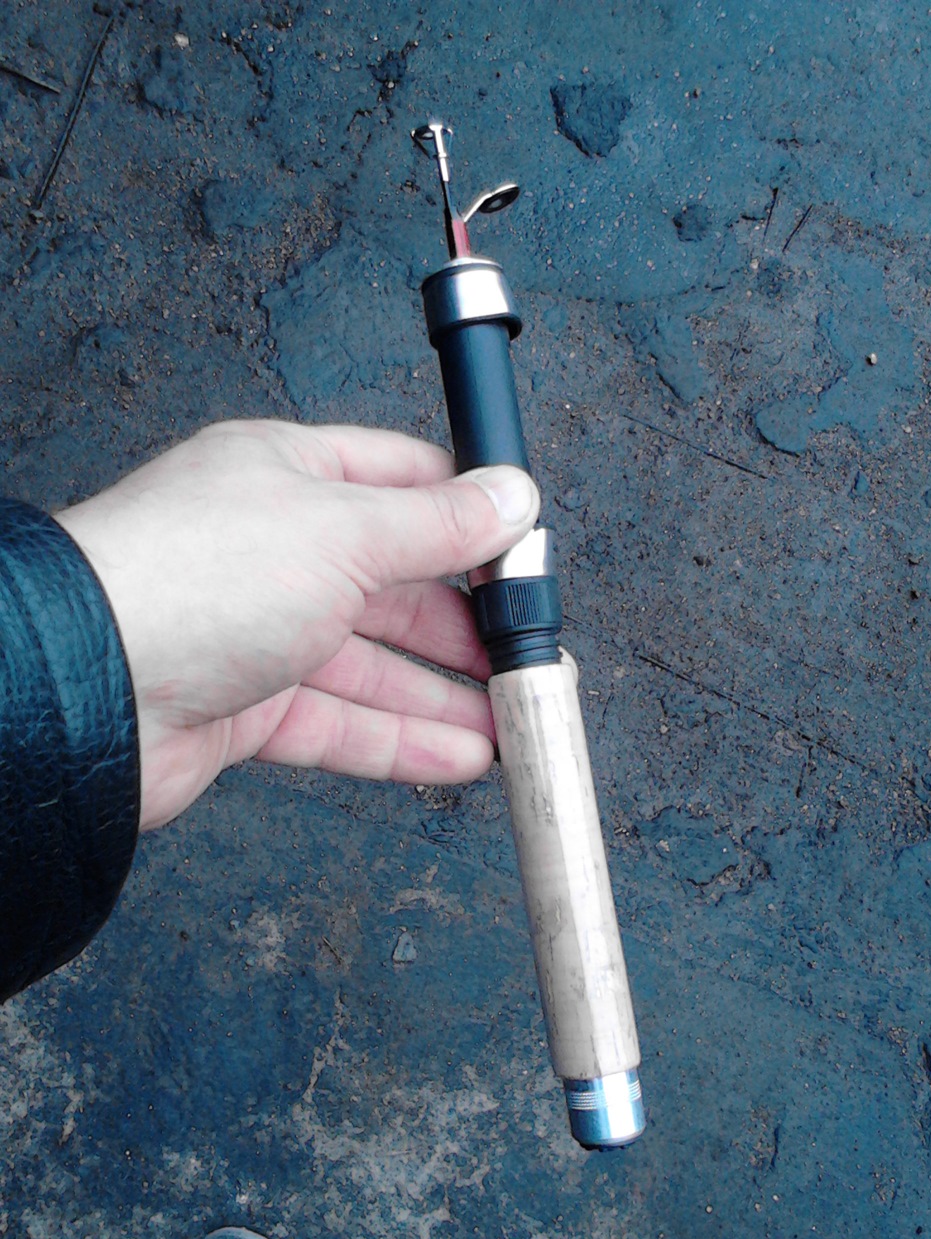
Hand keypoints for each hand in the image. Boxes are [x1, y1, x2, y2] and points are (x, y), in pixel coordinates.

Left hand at [55, 419, 539, 828]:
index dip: (469, 518)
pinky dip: (400, 741)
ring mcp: (256, 633)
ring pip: (373, 666)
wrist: (87, 688)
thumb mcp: (345, 531)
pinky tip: (458, 756)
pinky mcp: (244, 710)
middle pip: (395, 586)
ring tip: (513, 722)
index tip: (524, 556)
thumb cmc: (189, 578)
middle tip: (528, 656)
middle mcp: (274, 551)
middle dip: (466, 626)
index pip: (402, 483)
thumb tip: (511, 496)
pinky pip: (341, 724)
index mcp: (288, 476)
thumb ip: (437, 524)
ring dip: (445, 696)